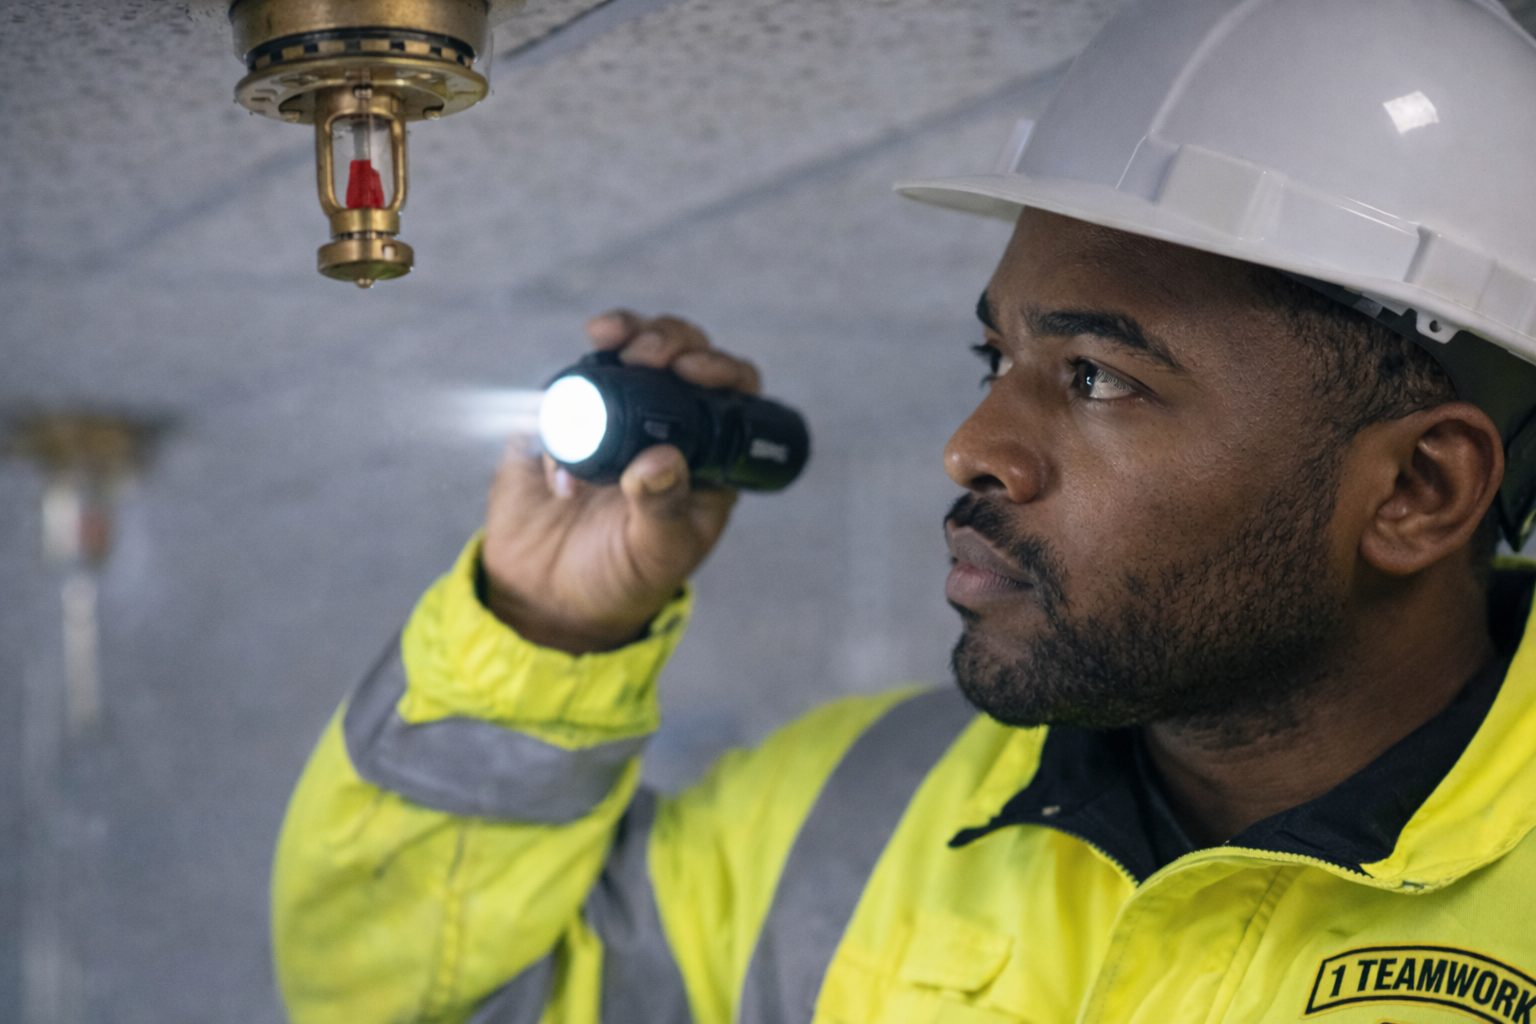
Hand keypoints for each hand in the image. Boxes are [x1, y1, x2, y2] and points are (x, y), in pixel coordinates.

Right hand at [480, 312, 761, 653]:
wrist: (547, 598)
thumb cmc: (621, 579)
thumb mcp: (653, 553)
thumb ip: (661, 509)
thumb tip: (661, 460)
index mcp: (706, 457)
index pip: (730, 394)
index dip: (720, 369)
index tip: (692, 369)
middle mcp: (665, 426)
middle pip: (681, 356)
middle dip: (667, 339)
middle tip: (646, 353)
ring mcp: (613, 417)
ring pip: (629, 353)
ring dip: (623, 334)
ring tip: (607, 339)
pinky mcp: (563, 420)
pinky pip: (568, 384)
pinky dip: (564, 382)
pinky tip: (558, 413)